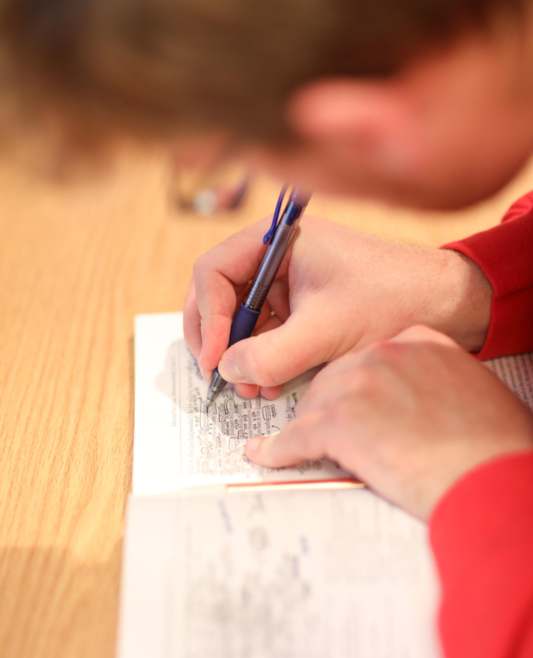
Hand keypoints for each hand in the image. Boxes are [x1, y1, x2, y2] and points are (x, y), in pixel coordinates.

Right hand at [184, 217, 491, 398]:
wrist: (445, 306)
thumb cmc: (391, 301)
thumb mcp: (324, 332)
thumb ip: (269, 356)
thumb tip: (227, 372)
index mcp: (277, 241)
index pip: (214, 273)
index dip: (208, 318)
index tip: (214, 360)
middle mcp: (277, 257)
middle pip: (221, 296)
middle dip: (219, 340)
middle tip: (219, 376)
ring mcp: (289, 283)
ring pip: (242, 320)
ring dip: (241, 356)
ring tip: (251, 390)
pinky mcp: (303, 307)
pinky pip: (267, 333)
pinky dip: (263, 359)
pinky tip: (270, 384)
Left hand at [245, 326, 532, 519]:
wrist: (489, 475)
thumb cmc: (490, 442)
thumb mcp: (468, 390)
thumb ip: (432, 381)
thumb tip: (411, 401)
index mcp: (418, 340)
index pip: (370, 358)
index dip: (359, 387)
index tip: (357, 404)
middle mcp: (382, 353)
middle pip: (334, 378)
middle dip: (330, 407)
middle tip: (333, 432)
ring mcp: (356, 385)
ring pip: (312, 405)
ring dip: (307, 428)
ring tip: (300, 447)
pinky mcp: (337, 423)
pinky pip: (294, 438)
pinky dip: (276, 449)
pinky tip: (263, 454)